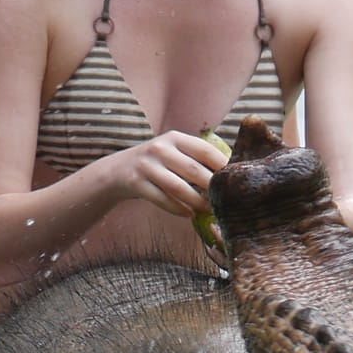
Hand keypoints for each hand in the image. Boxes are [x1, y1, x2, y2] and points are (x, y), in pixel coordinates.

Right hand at [110, 131, 224, 218]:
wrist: (118, 170)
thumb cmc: (156, 162)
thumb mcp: (173, 151)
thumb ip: (195, 157)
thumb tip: (230, 173)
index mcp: (175, 137)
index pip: (205, 150)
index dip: (222, 165)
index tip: (234, 179)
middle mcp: (160, 148)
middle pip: (194, 170)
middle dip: (211, 187)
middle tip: (224, 200)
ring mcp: (146, 166)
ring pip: (178, 187)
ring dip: (196, 201)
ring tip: (209, 209)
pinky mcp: (136, 183)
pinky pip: (162, 199)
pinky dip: (178, 209)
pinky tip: (189, 214)